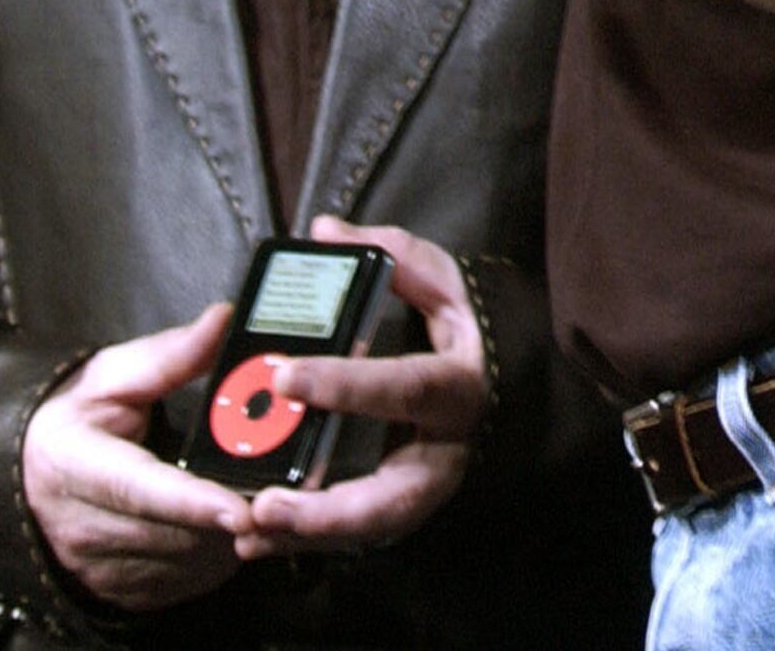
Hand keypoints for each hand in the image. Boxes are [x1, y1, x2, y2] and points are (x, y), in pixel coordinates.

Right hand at [20, 307, 251, 609]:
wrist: (28, 481)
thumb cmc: (74, 422)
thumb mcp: (109, 377)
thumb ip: (168, 356)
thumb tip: (222, 321)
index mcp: (74, 463)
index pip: (141, 490)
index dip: (193, 502)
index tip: (240, 509)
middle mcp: (81, 525)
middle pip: (175, 532)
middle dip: (232, 514)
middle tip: (278, 489)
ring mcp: (99, 568)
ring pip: (187, 562)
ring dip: (227, 535)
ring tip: (250, 496)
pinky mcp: (122, 594)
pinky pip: (186, 582)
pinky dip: (214, 555)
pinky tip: (221, 525)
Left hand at [237, 217, 490, 555]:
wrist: (524, 391)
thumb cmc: (477, 332)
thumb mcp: (449, 284)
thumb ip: (394, 255)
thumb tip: (323, 231)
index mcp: (458, 387)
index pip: (404, 388)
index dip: (347, 385)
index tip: (284, 376)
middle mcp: (446, 450)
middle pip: (392, 498)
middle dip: (327, 510)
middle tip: (264, 505)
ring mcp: (426, 487)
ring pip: (369, 529)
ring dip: (308, 536)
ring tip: (249, 533)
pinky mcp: (405, 506)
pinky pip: (356, 533)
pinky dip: (307, 541)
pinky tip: (257, 543)